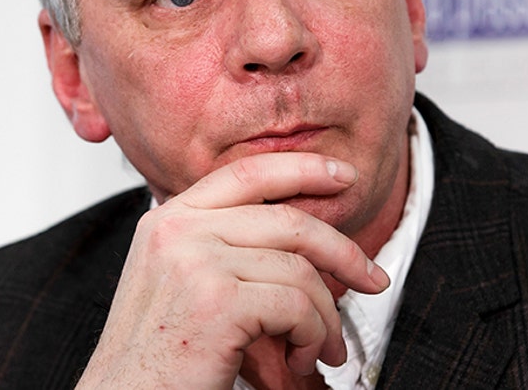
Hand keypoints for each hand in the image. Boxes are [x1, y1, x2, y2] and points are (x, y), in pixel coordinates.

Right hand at [75, 153, 391, 388]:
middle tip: (371, 278)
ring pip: (300, 270)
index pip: (248, 174)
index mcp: (168, 220)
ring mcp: (196, 262)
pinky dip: (312, 336)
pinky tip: (299, 359)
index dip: (303, 169)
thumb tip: (300, 238)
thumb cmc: (156, 357)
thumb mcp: (179, 281)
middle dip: (343, 251)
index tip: (342, 177)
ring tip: (321, 348)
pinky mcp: (218, 302)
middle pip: (289, 221)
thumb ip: (222, 246)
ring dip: (325, 316)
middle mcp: (179, 231)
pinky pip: (297, 306)